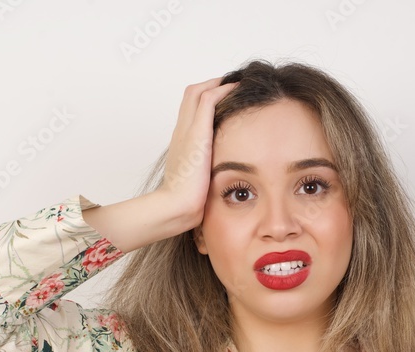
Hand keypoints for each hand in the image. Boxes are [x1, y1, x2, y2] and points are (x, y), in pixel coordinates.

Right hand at [157, 77, 238, 230]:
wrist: (176, 206)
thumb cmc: (186, 201)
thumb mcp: (198, 183)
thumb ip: (207, 175)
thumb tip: (219, 182)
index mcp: (182, 142)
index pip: (191, 110)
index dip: (207, 99)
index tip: (225, 98)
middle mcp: (181, 131)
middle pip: (192, 94)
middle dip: (213, 85)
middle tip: (233, 85)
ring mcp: (186, 130)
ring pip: (198, 92)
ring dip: (219, 84)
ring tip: (238, 83)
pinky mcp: (196, 132)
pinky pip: (208, 99)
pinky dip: (223, 90)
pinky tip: (238, 89)